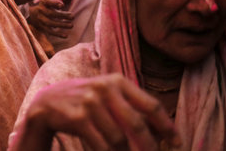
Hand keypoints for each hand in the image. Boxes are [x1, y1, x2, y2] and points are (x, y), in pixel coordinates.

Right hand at [23, 74, 180, 150]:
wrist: (47, 102)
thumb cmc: (84, 101)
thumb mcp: (107, 96)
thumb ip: (131, 107)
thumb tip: (162, 132)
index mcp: (117, 81)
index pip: (151, 105)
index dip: (167, 126)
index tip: (177, 143)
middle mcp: (104, 88)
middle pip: (137, 124)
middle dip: (149, 146)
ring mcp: (90, 102)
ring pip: (119, 139)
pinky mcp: (78, 117)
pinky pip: (102, 145)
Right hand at [27, 0, 73, 38]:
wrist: (35, 12)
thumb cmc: (48, 3)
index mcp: (43, 1)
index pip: (48, 2)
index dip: (54, 3)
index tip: (62, 5)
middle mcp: (40, 10)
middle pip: (50, 13)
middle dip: (62, 15)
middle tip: (73, 16)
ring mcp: (40, 19)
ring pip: (50, 23)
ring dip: (61, 25)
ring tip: (71, 25)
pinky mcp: (42, 27)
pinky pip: (49, 31)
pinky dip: (57, 34)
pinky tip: (66, 35)